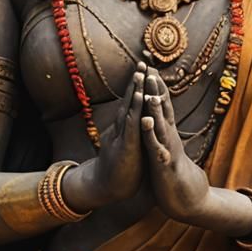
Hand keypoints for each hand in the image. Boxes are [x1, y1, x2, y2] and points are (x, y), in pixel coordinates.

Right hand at [63, 61, 145, 210]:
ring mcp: (122, 136)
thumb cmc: (120, 167)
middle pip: (130, 100)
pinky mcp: (125, 148)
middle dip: (136, 82)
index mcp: (125, 127)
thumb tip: (135, 122)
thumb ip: (130, 133)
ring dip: (135, 91)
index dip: (138, 87)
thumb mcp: (127, 145)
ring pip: (129, 109)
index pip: (132, 103)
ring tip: (140, 74)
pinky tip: (141, 102)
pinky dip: (136, 113)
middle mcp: (122, 128)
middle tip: (143, 62)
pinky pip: (132, 128)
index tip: (145, 70)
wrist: (106, 187)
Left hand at [140, 67, 210, 222]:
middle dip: (156, 91)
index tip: (150, 68)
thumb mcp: (169, 148)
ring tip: (150, 94)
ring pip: (162, 127)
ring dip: (156, 111)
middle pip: (163, 110)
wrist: (190, 201)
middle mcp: (170, 138)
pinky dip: (151, 137)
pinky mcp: (165, 166)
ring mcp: (169, 150)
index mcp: (167, 134)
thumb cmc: (176, 174)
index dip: (156, 88)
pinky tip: (146, 125)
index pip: (162, 107)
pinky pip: (157, 149)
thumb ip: (165, 133)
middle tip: (151, 70)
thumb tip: (161, 118)